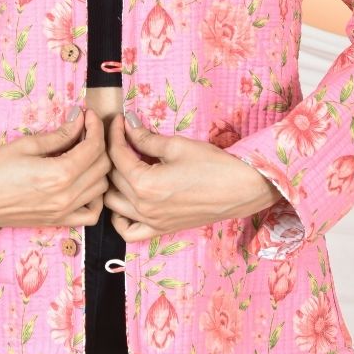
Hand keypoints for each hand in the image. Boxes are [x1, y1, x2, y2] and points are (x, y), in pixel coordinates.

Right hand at [0, 107, 110, 227]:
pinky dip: (95, 197)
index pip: (94, 147)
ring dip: (98, 167)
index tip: (87, 114)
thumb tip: (80, 121)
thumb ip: (59, 135)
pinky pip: (91, 214)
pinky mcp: (58, 222)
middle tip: (85, 129)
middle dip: (99, 143)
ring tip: (84, 152)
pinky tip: (84, 182)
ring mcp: (63, 213)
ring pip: (101, 188)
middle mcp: (66, 197)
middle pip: (102, 167)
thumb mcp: (27, 145)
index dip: (95, 126)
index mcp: (59, 174)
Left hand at [103, 114, 282, 241]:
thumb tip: (129, 125)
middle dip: (114, 153)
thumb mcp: (176, 145)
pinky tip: (126, 200)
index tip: (120, 121)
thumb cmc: (212, 165)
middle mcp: (143, 207)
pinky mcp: (161, 230)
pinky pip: (129, 231)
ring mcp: (151, 222)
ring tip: (123, 165)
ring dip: (113, 183)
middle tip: (121, 136)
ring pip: (114, 204)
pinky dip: (119, 218)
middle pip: (114, 177)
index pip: (118, 155)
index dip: (115, 134)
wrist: (241, 189)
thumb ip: (146, 138)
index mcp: (144, 184)